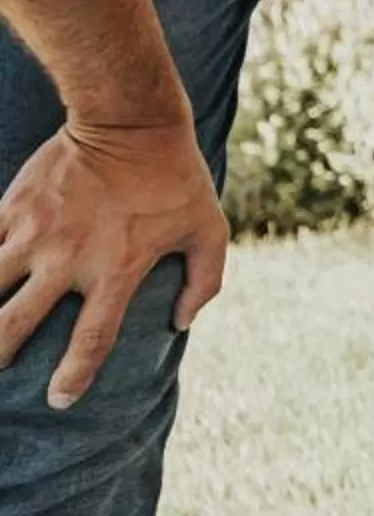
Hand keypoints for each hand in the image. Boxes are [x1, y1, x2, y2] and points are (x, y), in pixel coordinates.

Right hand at [0, 120, 226, 408]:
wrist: (130, 118)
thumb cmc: (175, 176)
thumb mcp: (209, 227)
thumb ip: (204, 279)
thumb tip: (182, 324)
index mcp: (117, 269)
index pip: (90, 341)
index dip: (72, 378)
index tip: (59, 399)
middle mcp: (69, 258)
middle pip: (13, 327)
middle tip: (1, 366)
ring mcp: (35, 233)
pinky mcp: (13, 208)